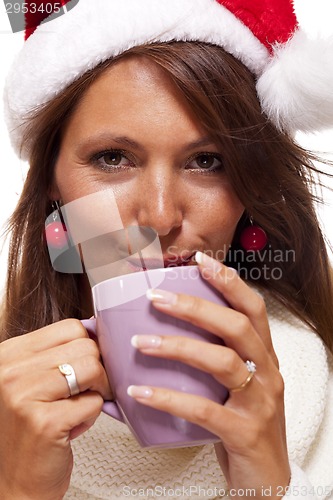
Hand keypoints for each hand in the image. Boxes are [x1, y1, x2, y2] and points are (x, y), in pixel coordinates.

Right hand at [0, 319, 111, 499]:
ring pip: (93, 369)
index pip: (70, 327)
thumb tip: (96, 327)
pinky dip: (92, 416)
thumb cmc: (31, 428)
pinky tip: (72, 427)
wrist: (15, 481)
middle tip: (85, 391)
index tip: (86, 365)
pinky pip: (93, 402)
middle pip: (86, 346)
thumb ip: (57, 353)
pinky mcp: (44, 422)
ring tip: (78, 408)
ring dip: (96, 391)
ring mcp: (24, 396)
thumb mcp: (35, 380)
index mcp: (10, 354)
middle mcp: (11, 371)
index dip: (88, 346)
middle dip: (97, 370)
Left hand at [127, 253, 289, 497]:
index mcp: (264, 356)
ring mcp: (259, 402)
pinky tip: (139, 392)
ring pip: (222, 362)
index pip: (253, 308)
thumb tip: (156, 333)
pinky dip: (169, 398)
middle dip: (196, 307)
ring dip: (178, 347)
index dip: (228, 282)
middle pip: (236, 326)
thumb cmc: (241, 422)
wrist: (266, 480)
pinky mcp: (245, 432)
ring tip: (139, 342)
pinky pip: (204, 410)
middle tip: (156, 297)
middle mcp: (267, 373)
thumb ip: (209, 359)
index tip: (199, 261)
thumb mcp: (233, 385)